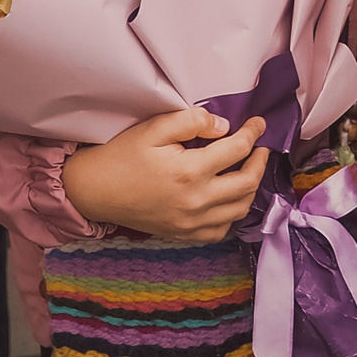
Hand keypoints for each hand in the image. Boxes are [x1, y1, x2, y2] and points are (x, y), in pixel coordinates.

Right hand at [60, 108, 268, 241]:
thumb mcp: (154, 128)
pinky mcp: (183, 234)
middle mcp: (196, 202)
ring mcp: (191, 223)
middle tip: (260, 146)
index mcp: (190, 172)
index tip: (259, 123)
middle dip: (259, 161)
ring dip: (250, 187)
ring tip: (248, 168)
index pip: (237, 150)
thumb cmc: (123, 155)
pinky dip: (232, 214)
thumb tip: (223, 127)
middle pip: (247, 183)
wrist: (95, 190)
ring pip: (239, 209)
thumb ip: (191, 122)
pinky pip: (220, 230)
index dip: (253, 133)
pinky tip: (228, 197)